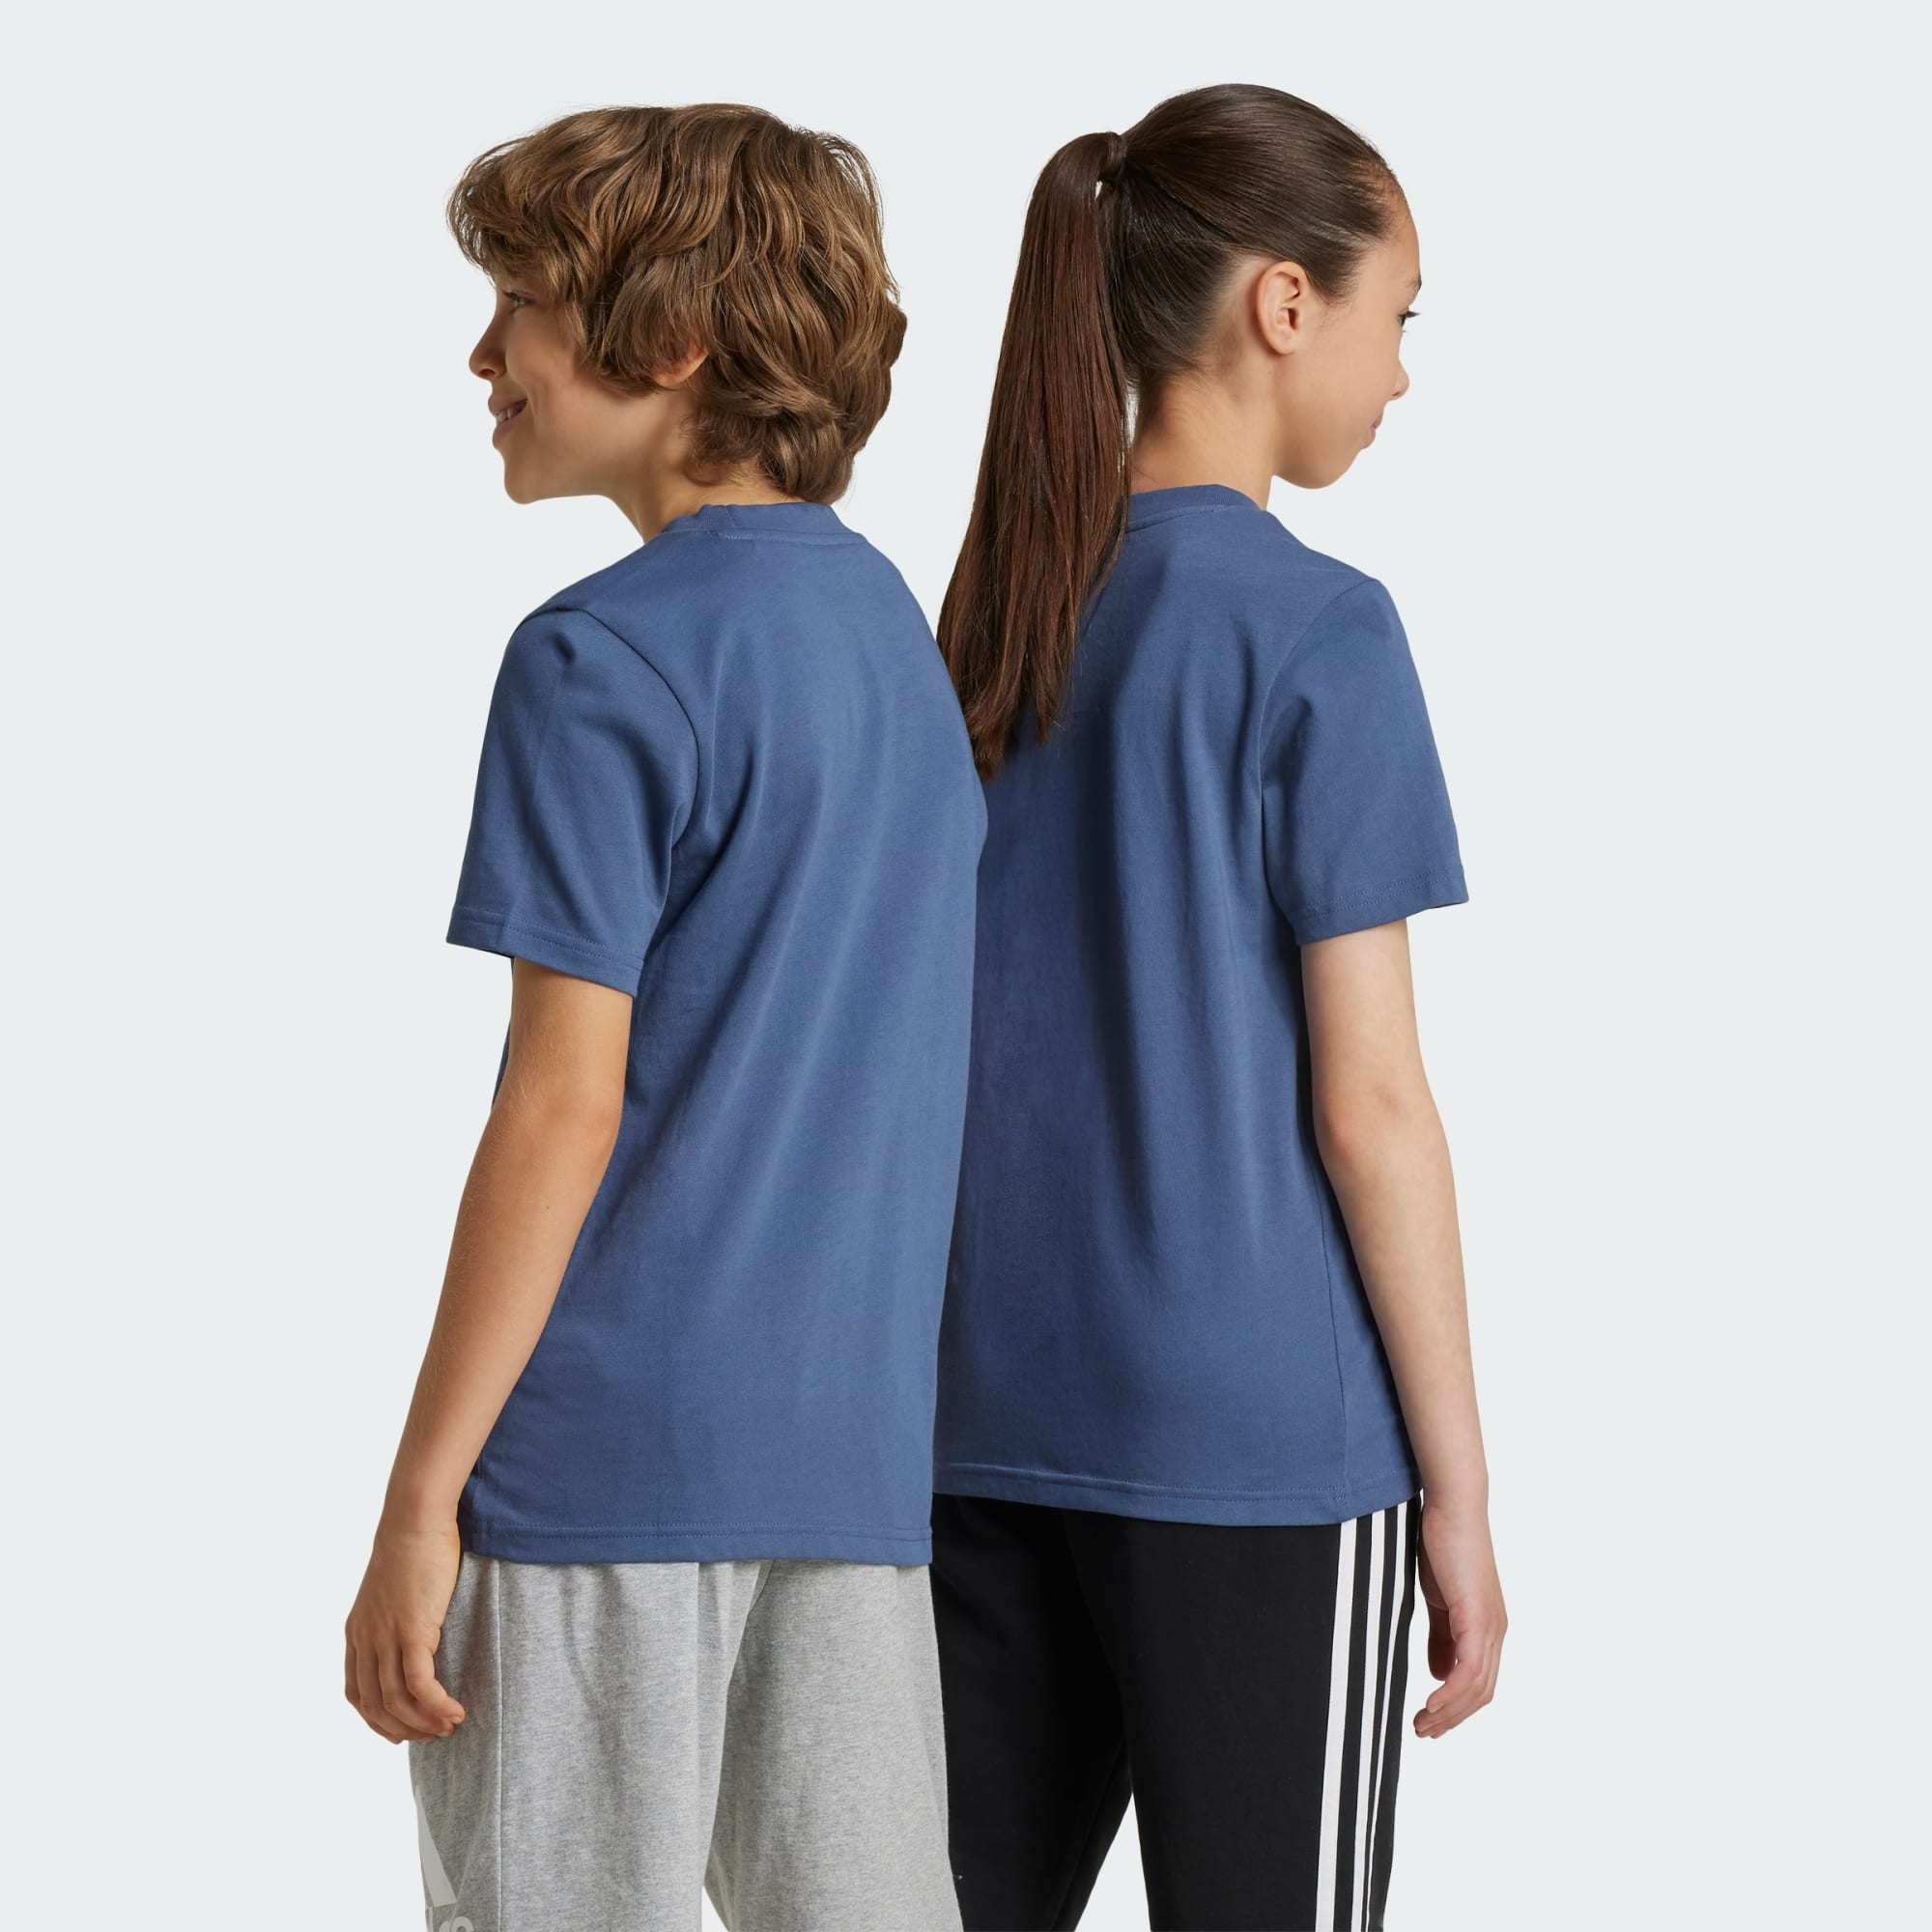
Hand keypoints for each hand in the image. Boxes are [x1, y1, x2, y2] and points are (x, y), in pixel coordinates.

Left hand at [343, 1518, 466, 1743]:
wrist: (415, 1520)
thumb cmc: (413, 1546)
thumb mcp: (393, 1589)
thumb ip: (393, 1616)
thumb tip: (415, 1631)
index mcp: (357, 1631)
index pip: (356, 1693)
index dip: (376, 1720)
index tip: (400, 1732)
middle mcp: (365, 1640)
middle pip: (375, 1706)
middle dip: (403, 1728)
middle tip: (432, 1734)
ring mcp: (385, 1637)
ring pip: (397, 1702)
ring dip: (424, 1722)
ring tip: (449, 1726)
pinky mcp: (411, 1631)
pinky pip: (420, 1685)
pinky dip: (437, 1706)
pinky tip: (455, 1711)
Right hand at [1412, 1497, 1504, 1737]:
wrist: (1452, 1508)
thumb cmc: (1442, 1545)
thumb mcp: (1438, 1598)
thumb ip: (1440, 1636)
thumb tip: (1437, 1672)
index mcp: (1487, 1628)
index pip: (1479, 1683)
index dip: (1456, 1708)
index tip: (1429, 1721)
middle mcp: (1495, 1632)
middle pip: (1481, 1694)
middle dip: (1452, 1719)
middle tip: (1423, 1732)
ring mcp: (1489, 1627)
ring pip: (1477, 1689)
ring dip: (1448, 1712)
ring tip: (1421, 1724)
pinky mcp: (1477, 1618)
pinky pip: (1468, 1671)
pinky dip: (1450, 1693)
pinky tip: (1429, 1701)